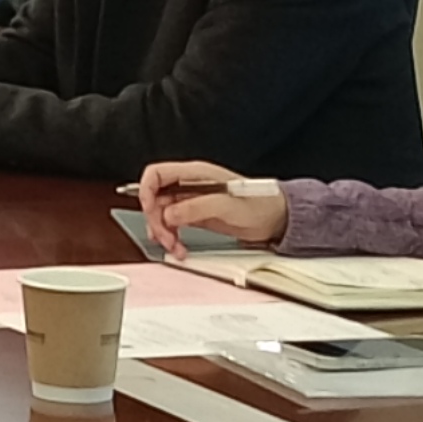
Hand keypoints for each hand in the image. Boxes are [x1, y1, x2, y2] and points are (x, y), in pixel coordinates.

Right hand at [137, 162, 286, 255]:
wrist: (276, 218)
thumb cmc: (259, 205)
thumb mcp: (226, 206)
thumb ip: (196, 207)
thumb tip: (169, 214)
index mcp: (195, 174)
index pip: (156, 174)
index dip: (146, 191)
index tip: (151, 211)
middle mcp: (190, 185)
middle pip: (155, 198)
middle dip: (157, 220)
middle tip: (167, 238)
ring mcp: (191, 200)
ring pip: (161, 214)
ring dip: (163, 232)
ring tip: (175, 247)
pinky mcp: (195, 215)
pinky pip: (172, 225)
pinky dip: (171, 237)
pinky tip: (179, 247)